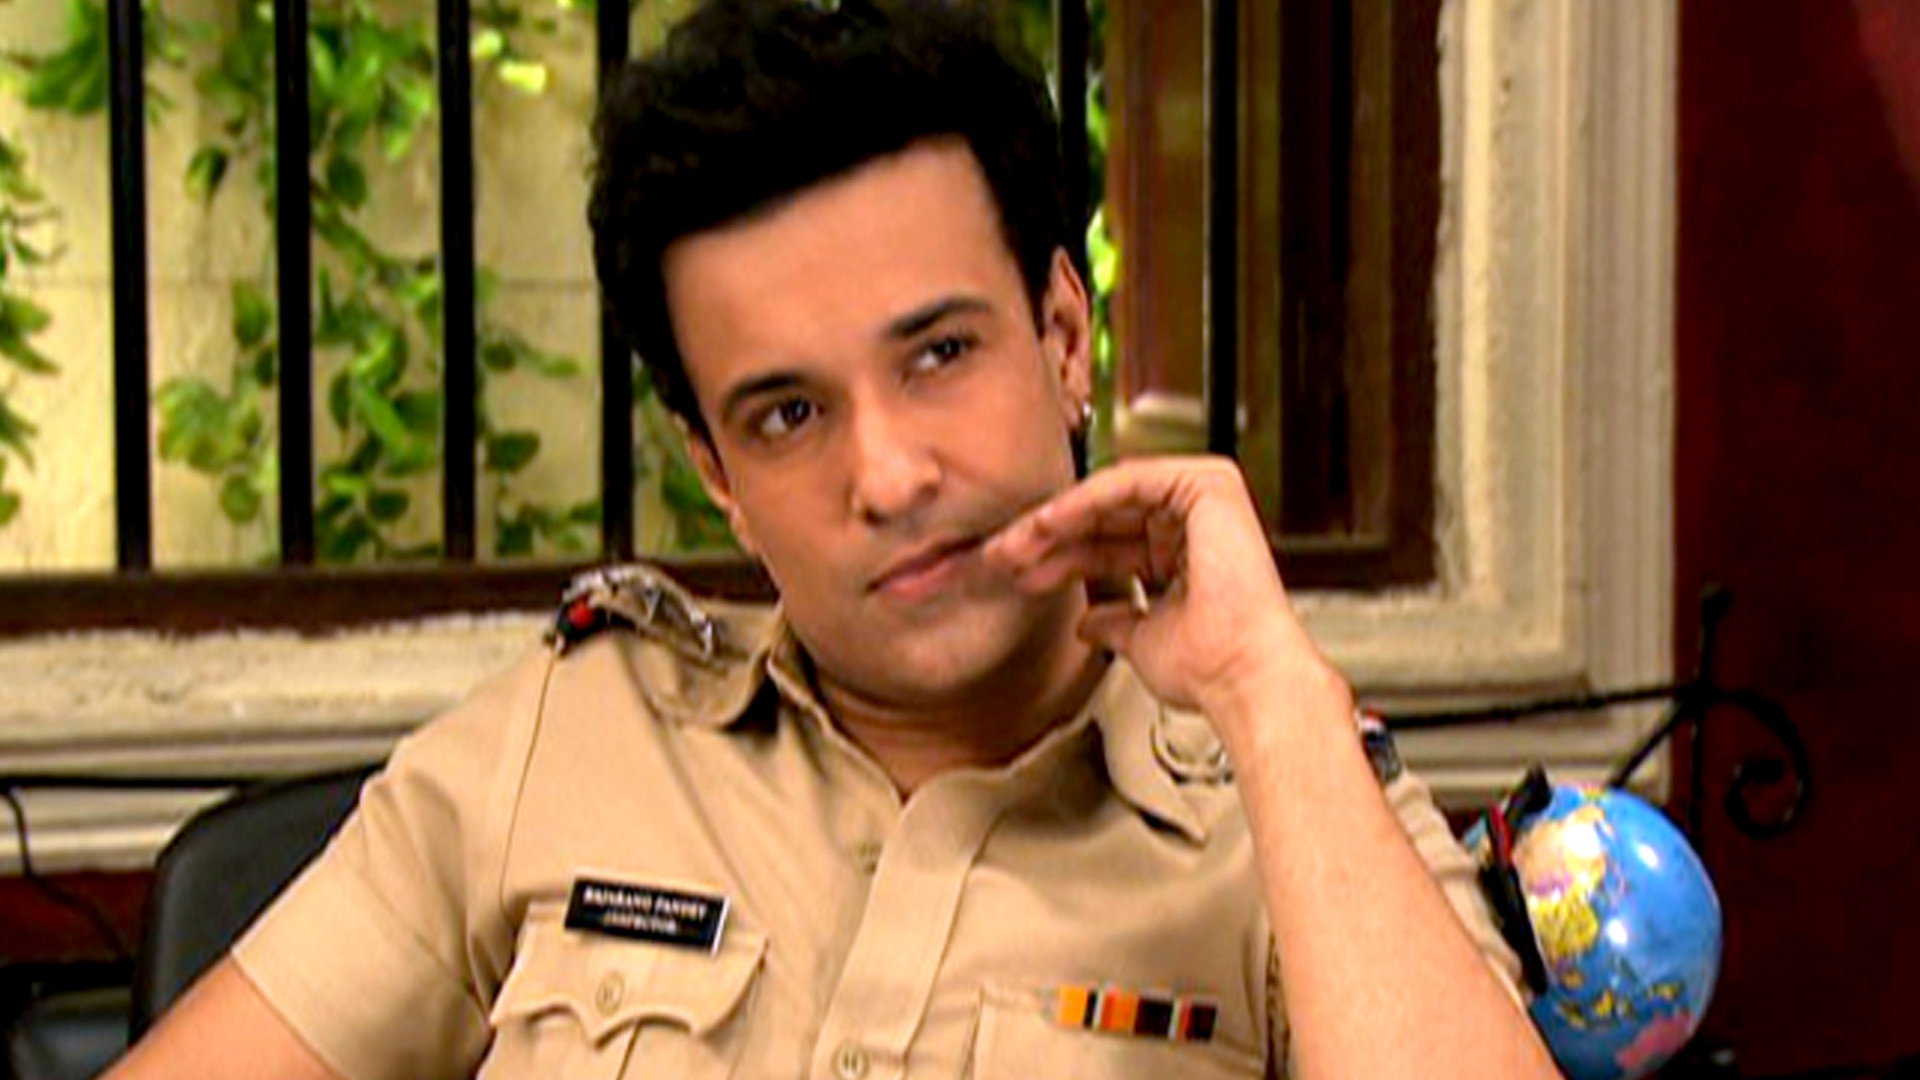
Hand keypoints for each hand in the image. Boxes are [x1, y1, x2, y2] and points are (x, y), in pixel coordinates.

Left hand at [982, 455, 1344, 741]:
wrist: (1241, 677)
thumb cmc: (1210, 668)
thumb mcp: (1142, 640)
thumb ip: (1116, 622)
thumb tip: (1088, 623)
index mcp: (1187, 555)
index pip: (1110, 544)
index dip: (1061, 558)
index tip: (1017, 573)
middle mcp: (1198, 523)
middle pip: (1105, 518)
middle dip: (1048, 539)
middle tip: (1001, 555)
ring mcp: (1205, 499)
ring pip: (1109, 498)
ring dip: (1056, 521)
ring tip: (1013, 545)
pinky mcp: (1207, 485)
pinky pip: (1127, 483)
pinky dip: (1083, 502)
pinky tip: (1047, 524)